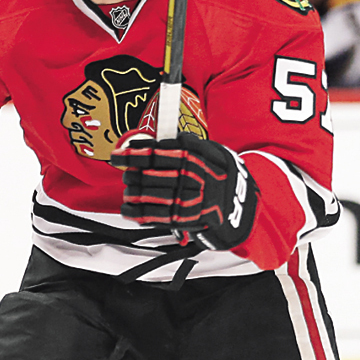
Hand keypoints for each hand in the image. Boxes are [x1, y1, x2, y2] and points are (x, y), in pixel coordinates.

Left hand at [110, 133, 256, 250]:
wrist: (241, 205)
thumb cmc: (222, 176)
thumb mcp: (212, 151)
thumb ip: (187, 144)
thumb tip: (159, 139)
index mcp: (193, 158)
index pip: (154, 154)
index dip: (132, 154)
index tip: (118, 155)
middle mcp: (189, 178)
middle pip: (147, 175)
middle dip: (131, 175)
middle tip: (126, 174)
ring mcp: (186, 200)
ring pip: (147, 195)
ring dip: (132, 193)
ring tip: (129, 190)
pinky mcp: (183, 219)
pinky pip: (154, 216)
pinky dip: (136, 213)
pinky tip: (129, 209)